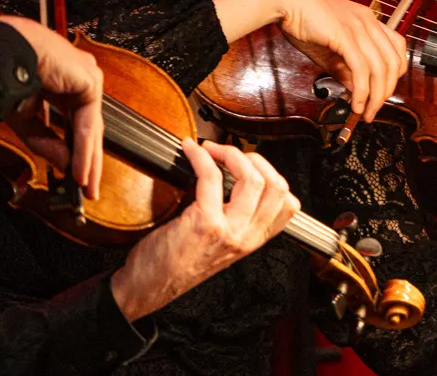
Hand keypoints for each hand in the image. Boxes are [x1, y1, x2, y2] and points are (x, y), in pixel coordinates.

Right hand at [0, 15, 103, 199]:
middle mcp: (80, 79)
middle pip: (89, 128)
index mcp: (65, 82)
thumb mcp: (25, 119)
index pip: (77, 122)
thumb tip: (66, 166)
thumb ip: (46, 142)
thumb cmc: (6, 76)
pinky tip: (79, 170)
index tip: (74, 177)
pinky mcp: (90, 81)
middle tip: (87, 188)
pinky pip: (87, 124)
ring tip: (84, 186)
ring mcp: (87, 78)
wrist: (4, 53)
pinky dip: (83, 149)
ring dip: (87, 160)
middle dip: (88, 161)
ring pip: (91, 128)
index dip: (76, 151)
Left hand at [109, 139, 298, 320]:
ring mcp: (228, 231)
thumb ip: (233, 220)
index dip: (272, 175)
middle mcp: (245, 238)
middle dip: (254, 158)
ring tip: (212, 149)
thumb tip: (232, 179)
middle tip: (229, 153)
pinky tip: (192, 151)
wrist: (148, 286)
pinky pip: (211, 177)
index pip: (289, 205)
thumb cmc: (175, 263)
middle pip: (276, 186)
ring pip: (252, 179)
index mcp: (251, 241)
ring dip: (231, 153)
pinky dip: (201, 156)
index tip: (250, 164)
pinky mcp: (204, 223)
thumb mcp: (219, 245)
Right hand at [216, 0, 407, 120]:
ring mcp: (358, 28)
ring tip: (364, 112)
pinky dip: (362, 91)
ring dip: (375, 96)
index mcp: (368, 20)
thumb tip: (357, 91)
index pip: (397, 48)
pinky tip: (355, 103)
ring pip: (380, 68)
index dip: (395, 73)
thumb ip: (345, 69)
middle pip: (393, 62)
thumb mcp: (330, 49)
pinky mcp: (344, 35)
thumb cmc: (304, 21)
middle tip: (374, 109)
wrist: (285, 1)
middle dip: (386, 92)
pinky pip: (361, 69)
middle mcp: (368, 22)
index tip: (383, 91)